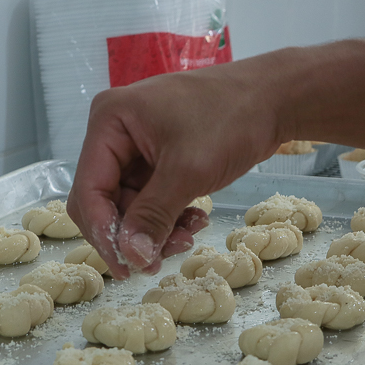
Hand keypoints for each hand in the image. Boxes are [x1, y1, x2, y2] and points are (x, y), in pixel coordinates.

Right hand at [66, 62, 278, 278]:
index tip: (126, 267)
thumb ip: (153, 216)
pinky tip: (195, 220)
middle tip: (157, 262)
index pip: (88, 188)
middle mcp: (114, 132)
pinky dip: (168, 217)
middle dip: (130, 233)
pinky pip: (149, 199)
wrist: (276, 98)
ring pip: (128, 205)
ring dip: (153, 229)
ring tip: (188, 237)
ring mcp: (135, 146)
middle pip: (103, 200)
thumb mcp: (188, 170)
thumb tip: (131, 257)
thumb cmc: (233, 117)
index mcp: (109, 120)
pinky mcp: (156, 159)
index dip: (103, 231)